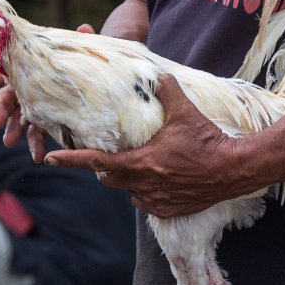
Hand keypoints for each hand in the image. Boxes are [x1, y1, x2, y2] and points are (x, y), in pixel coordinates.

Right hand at [0, 24, 95, 162]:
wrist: (99, 77)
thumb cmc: (83, 60)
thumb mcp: (83, 51)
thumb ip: (82, 41)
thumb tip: (85, 28)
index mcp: (32, 67)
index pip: (10, 68)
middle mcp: (31, 87)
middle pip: (10, 96)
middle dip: (1, 109)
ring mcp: (39, 105)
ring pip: (21, 118)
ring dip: (14, 130)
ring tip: (9, 142)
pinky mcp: (50, 122)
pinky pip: (39, 134)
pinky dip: (37, 145)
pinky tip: (38, 157)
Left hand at [44, 73, 248, 217]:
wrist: (234, 170)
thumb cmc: (209, 141)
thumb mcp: (186, 112)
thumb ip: (167, 92)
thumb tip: (156, 74)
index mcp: (142, 163)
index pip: (97, 161)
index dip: (71, 160)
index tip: (50, 159)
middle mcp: (144, 185)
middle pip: (108, 178)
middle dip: (103, 167)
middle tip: (108, 154)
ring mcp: (157, 200)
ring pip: (127, 191)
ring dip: (126, 178)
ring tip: (138, 164)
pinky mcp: (169, 210)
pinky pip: (146, 202)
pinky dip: (144, 191)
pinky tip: (157, 179)